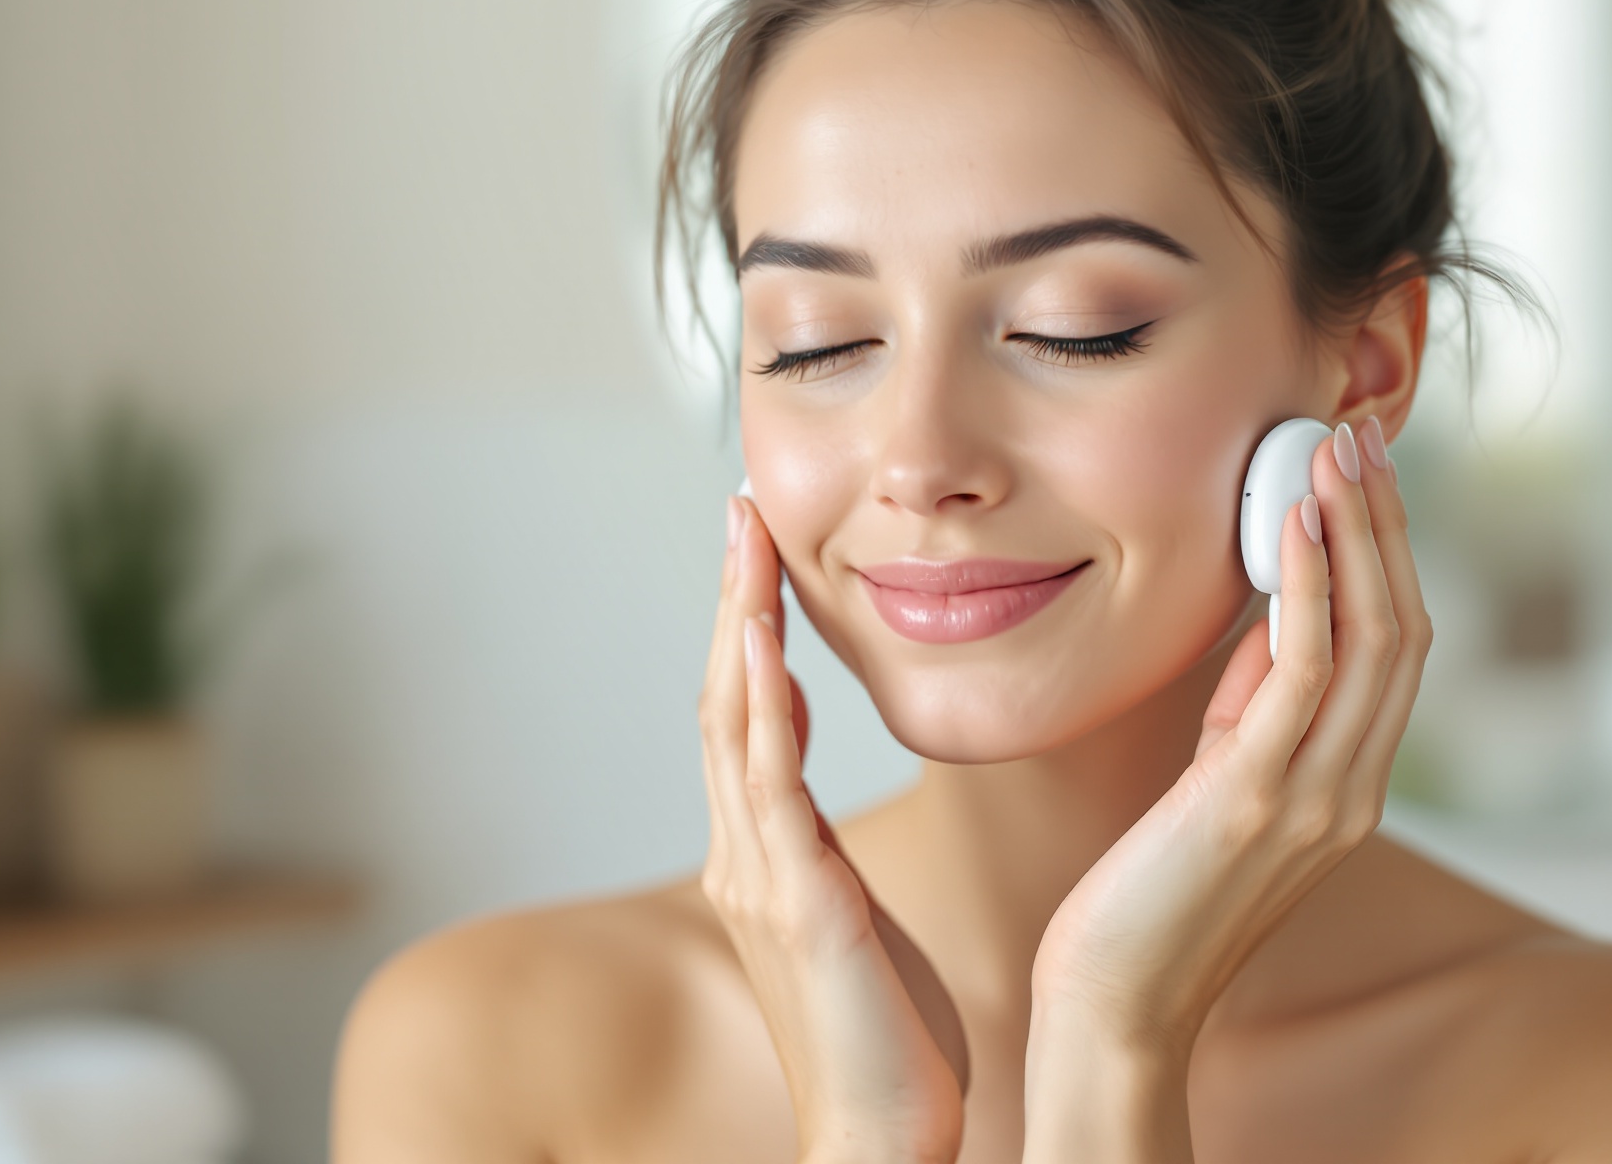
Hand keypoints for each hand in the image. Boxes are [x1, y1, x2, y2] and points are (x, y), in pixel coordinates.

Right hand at [700, 496, 970, 1163]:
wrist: (879, 1142)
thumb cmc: (888, 1052)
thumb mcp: (858, 934)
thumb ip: (831, 874)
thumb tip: (830, 841)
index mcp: (764, 862)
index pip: (746, 722)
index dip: (747, 633)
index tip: (759, 559)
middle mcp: (744, 858)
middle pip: (724, 699)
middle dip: (732, 599)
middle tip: (740, 510)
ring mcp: (758, 877)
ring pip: (733, 721)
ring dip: (739, 623)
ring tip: (746, 541)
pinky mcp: (793, 901)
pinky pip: (766, 780)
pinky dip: (759, 702)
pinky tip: (764, 641)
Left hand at [1024, 418, 1432, 1160]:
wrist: (1115, 1007)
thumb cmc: (1147, 897)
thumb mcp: (1215, 783)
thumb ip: (1252, 711)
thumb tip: (1265, 615)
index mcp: (1348, 787)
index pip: (1396, 648)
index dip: (1387, 552)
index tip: (1359, 470)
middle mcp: (1352, 791)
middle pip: (1403, 629)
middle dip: (1385, 523)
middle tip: (1356, 433)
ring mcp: (1315, 799)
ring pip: (1370, 639)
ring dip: (1356, 533)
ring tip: (1330, 449)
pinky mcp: (1256, 801)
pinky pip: (1303, 672)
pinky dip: (1308, 586)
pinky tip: (1289, 520)